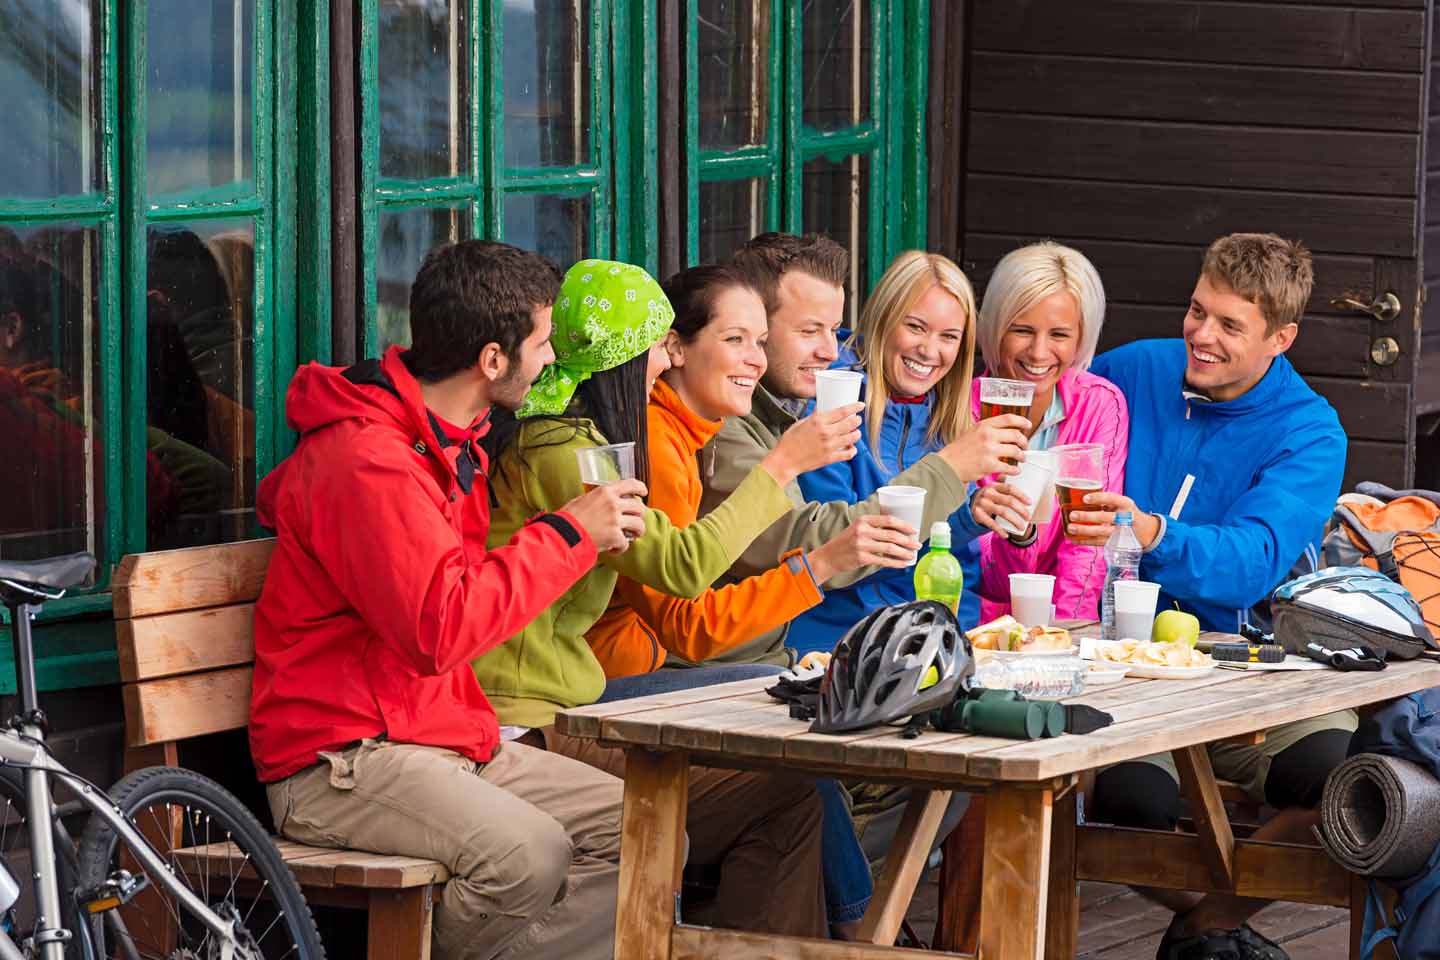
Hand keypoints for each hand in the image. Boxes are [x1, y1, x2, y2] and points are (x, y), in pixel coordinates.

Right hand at [560, 478, 647, 552]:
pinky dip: (620, 548)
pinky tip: (612, 548)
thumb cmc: (568, 518)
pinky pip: (626, 543)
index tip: (643, 492)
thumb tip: (606, 501)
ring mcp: (615, 520)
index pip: (631, 484)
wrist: (562, 534)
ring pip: (639, 525)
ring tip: (631, 536)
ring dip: (637, 532)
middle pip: (639, 507)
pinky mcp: (615, 536)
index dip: (640, 488)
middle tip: (635, 521)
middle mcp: (613, 504)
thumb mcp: (583, 499)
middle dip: (639, 515)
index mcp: (605, 492)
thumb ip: (599, 498)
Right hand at [759, 402, 863, 485]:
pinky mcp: (830, 458)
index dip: (854, 407)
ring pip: (852, 437)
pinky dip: (852, 450)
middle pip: (850, 423)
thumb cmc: (789, 441)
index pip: (842, 411)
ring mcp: (829, 446)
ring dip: (856, 434)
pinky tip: (851, 447)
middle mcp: (826, 432)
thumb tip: (823, 409)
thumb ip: (814, 417)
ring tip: (855, 432)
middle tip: (857, 419)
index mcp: (818, 421)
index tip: (860, 405)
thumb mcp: (800, 423)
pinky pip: (848, 454)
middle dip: (857, 420)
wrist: (785, 460)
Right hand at [806, 514, 921, 582]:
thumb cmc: (846, 542)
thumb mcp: (857, 528)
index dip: (904, 525)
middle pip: (892, 535)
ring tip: (912, 555)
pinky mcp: (862, 558)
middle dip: (908, 540)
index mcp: (864, 520)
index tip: (913, 530)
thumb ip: (874, 527)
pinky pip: (884, 561)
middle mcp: (863, 530)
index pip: (888, 520)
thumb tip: (897, 529)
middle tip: (917, 544)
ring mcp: (862, 545)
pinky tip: (903, 564)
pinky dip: (895, 563)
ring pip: (890, 548)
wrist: (829, 556)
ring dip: (904, 552)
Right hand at [934, 415, 1029, 482]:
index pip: (1009, 418)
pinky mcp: (990, 465)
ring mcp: (990, 451)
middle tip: (1025, 446)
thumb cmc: (958, 450)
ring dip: (1022, 456)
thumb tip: (1003, 430)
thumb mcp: (971, 432)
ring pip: (1016, 451)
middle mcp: (988, 436)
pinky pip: (1010, 467)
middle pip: (1016, 435)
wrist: (948, 465)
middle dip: (1024, 442)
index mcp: (984, 425)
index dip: (1022, 421)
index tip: (1028, 425)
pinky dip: (1015, 470)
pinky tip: (1015, 470)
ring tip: (1021, 459)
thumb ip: (986, 429)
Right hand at [969, 482, 1031, 536]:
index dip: (1021, 495)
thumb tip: (1027, 492)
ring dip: (1014, 521)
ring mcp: (982, 504)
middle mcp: (988, 493)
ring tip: (1021, 527)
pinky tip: (1006, 535)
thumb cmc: (989, 498)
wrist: (970, 506)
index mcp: (994, 486)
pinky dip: (1000, 530)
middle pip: (1008, 501)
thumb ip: (1005, 487)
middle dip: (1021, 510)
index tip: (1030, 502)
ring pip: (1002, 512)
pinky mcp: (978, 514)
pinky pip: (992, 523)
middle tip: (1028, 517)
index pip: (1010, 488)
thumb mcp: (994, 490)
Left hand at [1065, 491, 1160, 547]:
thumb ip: (1104, 501)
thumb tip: (1076, 496)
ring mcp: (1121, 532)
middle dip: (1087, 516)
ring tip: (1070, 528)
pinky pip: (1099, 542)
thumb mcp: (1120, 503)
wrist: (1144, 530)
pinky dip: (1085, 541)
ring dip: (1084, 531)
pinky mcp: (1116, 542)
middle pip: (1105, 517)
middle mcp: (1124, 517)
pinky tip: (1073, 538)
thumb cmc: (1124, 512)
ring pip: (1101, 532)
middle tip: (1072, 515)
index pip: (1111, 499)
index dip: (1098, 498)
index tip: (1084, 498)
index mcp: (1125, 504)